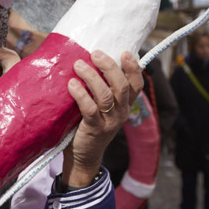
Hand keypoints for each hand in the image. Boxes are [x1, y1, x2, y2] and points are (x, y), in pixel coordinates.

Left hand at [63, 50, 142, 186]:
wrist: (84, 156)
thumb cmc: (89, 124)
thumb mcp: (101, 106)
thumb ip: (100, 88)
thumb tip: (88, 59)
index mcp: (125, 105)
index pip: (137, 84)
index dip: (134, 68)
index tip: (125, 52)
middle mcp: (121, 113)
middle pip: (122, 86)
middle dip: (110, 66)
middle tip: (95, 53)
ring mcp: (109, 122)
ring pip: (106, 95)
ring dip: (92, 77)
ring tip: (78, 65)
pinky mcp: (94, 129)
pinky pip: (89, 109)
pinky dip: (81, 95)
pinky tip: (71, 84)